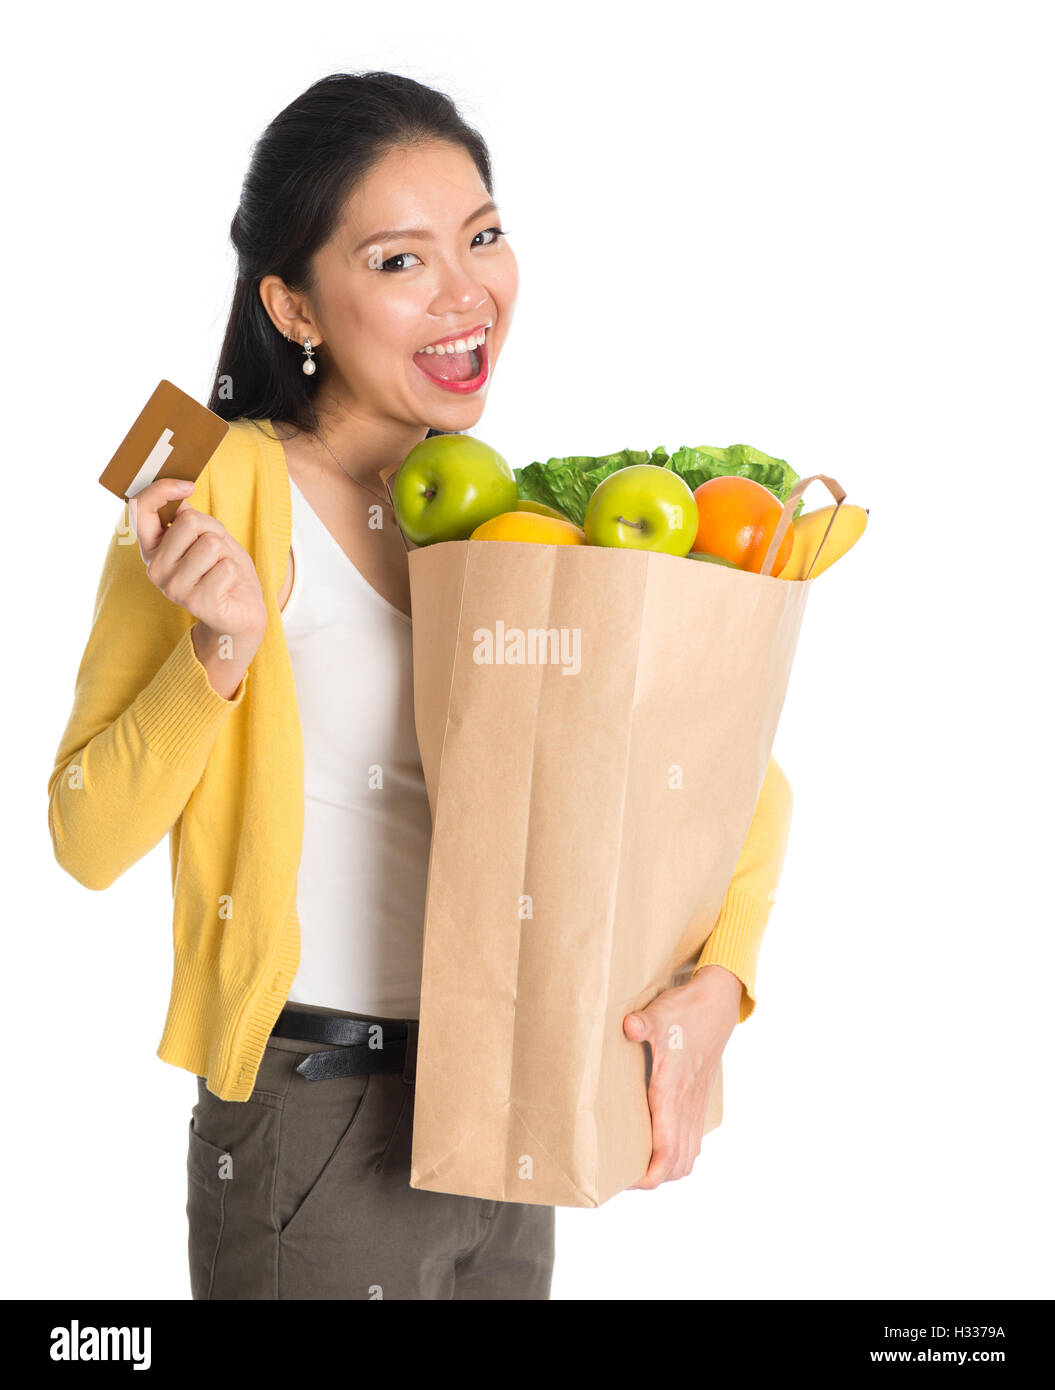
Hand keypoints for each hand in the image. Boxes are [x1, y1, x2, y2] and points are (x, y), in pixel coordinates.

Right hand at [130, 478, 267, 656]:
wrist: (241, 613)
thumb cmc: (222, 570)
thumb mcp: (205, 536)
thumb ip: (187, 516)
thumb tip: (177, 489)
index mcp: (152, 548)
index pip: (140, 508)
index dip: (162, 489)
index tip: (188, 486)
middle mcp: (155, 568)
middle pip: (189, 521)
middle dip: (214, 530)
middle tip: (218, 552)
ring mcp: (173, 588)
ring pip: (210, 544)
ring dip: (226, 554)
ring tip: (222, 571)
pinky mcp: (197, 603)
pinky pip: (226, 567)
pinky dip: (234, 572)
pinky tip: (227, 587)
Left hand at [622, 965, 742, 1189]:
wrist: (717, 1005)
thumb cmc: (686, 1012)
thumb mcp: (661, 1015)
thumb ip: (643, 1024)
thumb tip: (629, 1026)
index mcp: (673, 1093)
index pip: (666, 1152)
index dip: (648, 1175)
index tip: (626, 1179)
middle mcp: (687, 1106)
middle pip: (677, 1164)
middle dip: (653, 1179)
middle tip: (625, 1175)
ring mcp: (696, 1105)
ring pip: (688, 1156)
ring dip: (668, 1169)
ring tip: (641, 1166)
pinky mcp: (700, 1099)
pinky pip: (693, 1140)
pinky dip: (679, 1154)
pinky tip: (662, 1146)